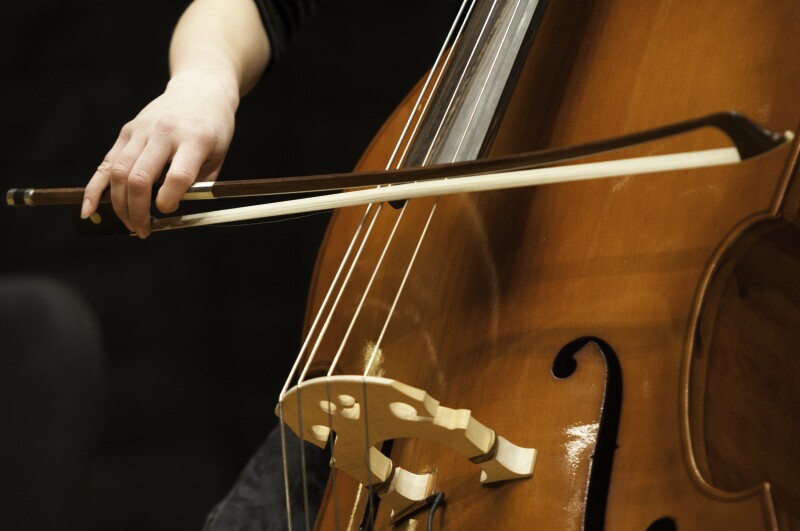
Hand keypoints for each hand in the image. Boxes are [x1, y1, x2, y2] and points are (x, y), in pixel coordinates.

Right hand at [82, 70, 238, 237]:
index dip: (170, 200)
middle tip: (144, 230)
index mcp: (194, 139)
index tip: (169, 211)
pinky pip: (106, 164)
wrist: (199, 91)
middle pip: (139, 177)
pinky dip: (95, 189)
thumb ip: (200, 184)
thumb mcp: (218, 156)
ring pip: (118, 173)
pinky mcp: (126, 132)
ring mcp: (140, 131)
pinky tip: (88, 209)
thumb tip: (172, 211)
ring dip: (120, 205)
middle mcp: (163, 133)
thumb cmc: (213, 129)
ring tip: (130, 224)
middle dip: (138, 211)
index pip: (177, 176)